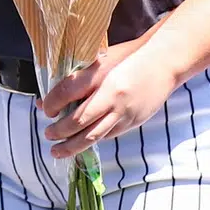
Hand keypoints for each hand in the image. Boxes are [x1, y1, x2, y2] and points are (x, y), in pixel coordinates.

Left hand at [39, 38, 178, 158]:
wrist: (164, 65)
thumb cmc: (131, 59)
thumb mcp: (102, 63)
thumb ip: (80, 78)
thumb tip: (56, 92)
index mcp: (102, 80)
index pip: (68, 93)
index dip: (53, 104)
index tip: (45, 110)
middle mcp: (113, 99)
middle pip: (79, 121)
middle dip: (59, 131)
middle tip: (48, 135)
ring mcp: (124, 114)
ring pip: (93, 136)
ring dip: (72, 145)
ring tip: (58, 150)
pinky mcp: (133, 122)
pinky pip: (108, 135)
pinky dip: (93, 139)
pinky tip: (83, 141)